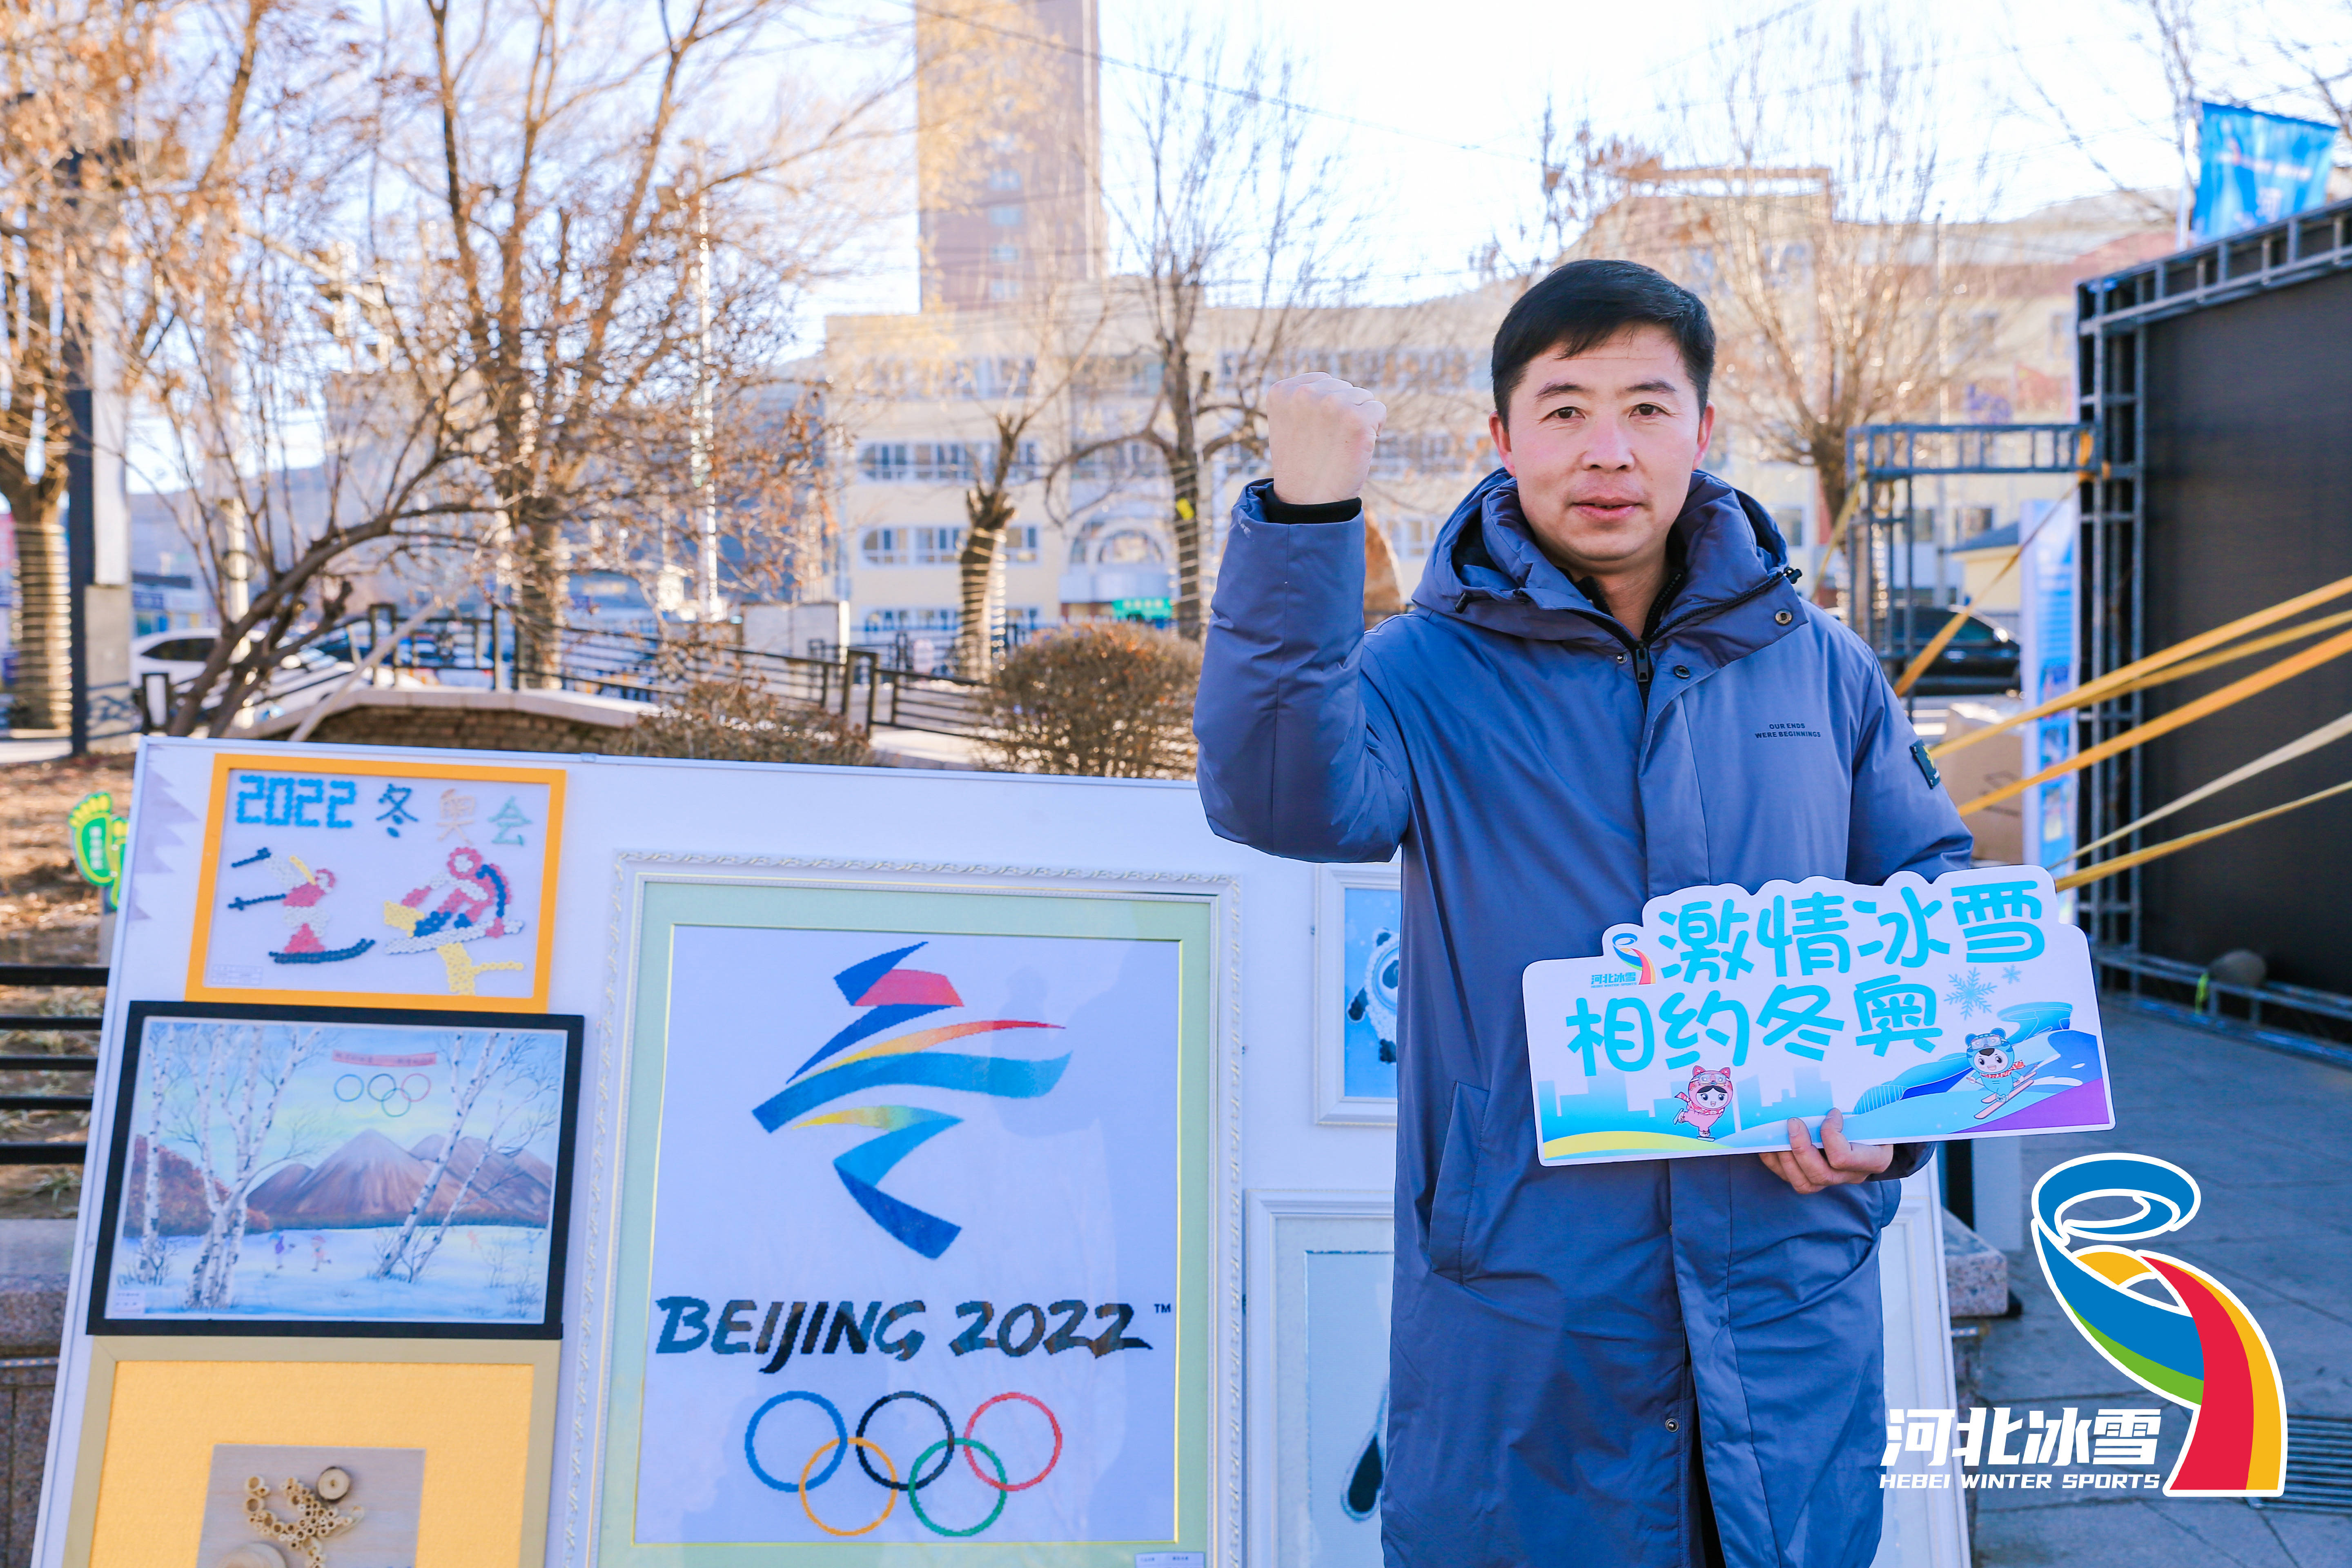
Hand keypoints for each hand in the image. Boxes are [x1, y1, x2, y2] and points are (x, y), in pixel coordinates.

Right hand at [1267, 372, 1385, 506]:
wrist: (1308, 503)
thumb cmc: (1301, 465)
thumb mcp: (1290, 423)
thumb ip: (1305, 398)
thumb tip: (1337, 385)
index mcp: (1282, 391)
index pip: (1322, 381)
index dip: (1325, 407)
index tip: (1313, 432)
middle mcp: (1304, 393)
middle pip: (1343, 387)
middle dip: (1343, 412)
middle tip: (1327, 444)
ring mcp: (1332, 404)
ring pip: (1362, 397)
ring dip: (1358, 420)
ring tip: (1340, 446)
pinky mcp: (1357, 420)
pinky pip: (1378, 410)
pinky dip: (1375, 428)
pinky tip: (1357, 447)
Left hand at [1757, 1108, 1892, 1192]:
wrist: (1873, 1133)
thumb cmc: (1872, 1118)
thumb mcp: (1871, 1113)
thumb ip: (1857, 1109)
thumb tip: (1829, 1102)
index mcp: (1873, 1160)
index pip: (1844, 1158)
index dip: (1831, 1135)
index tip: (1832, 1112)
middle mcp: (1852, 1175)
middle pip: (1821, 1174)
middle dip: (1801, 1148)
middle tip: (1793, 1122)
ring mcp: (1832, 1180)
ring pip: (1804, 1183)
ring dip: (1785, 1157)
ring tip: (1777, 1134)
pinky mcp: (1814, 1179)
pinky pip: (1790, 1178)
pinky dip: (1775, 1162)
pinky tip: (1767, 1144)